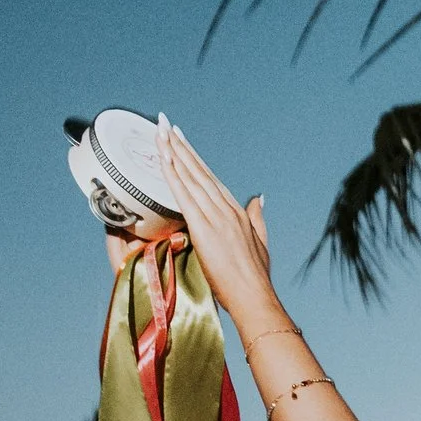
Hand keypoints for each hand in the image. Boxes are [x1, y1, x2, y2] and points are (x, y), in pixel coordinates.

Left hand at [158, 124, 278, 324]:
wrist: (255, 297)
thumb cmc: (256, 278)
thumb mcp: (261, 242)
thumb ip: (258, 217)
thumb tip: (259, 197)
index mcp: (237, 211)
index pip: (210, 177)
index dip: (193, 157)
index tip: (180, 139)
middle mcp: (226, 208)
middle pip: (198, 170)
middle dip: (180, 145)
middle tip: (164, 123)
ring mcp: (216, 216)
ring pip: (190, 176)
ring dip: (173, 152)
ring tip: (159, 131)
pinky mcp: (204, 227)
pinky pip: (184, 194)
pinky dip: (173, 174)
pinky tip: (163, 158)